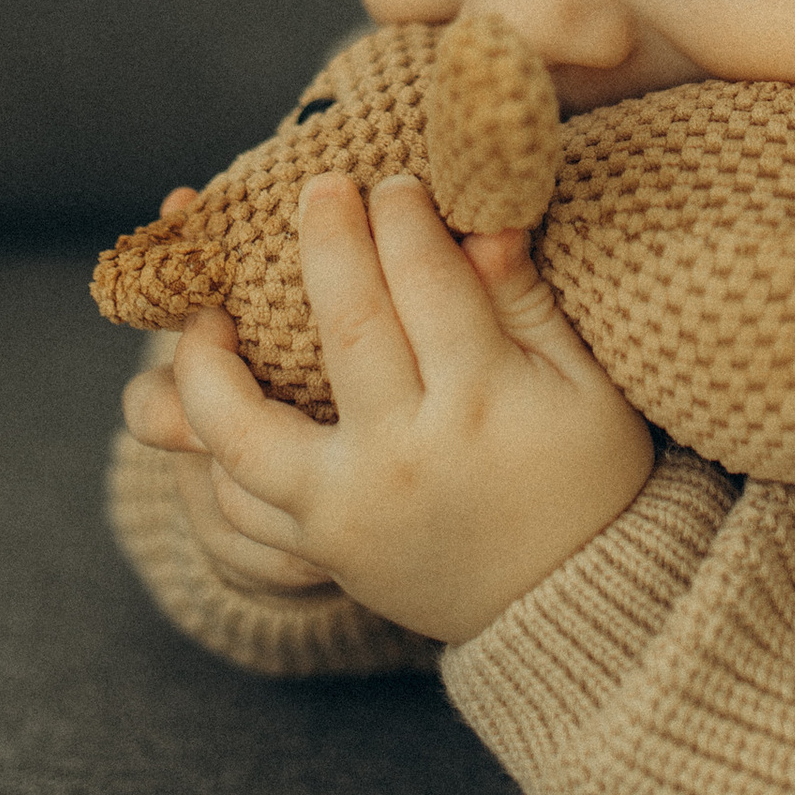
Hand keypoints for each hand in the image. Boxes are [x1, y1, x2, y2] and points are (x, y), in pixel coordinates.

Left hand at [160, 170, 655, 643]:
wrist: (568, 610)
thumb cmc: (587, 480)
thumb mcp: (586, 386)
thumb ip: (526, 302)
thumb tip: (483, 220)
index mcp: (481, 405)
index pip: (428, 282)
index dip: (405, 219)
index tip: (395, 183)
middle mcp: (404, 457)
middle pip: (344, 327)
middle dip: (325, 242)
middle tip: (318, 190)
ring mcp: (348, 510)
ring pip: (242, 429)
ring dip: (207, 361)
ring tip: (207, 313)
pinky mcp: (320, 549)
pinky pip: (238, 499)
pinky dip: (211, 450)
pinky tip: (214, 400)